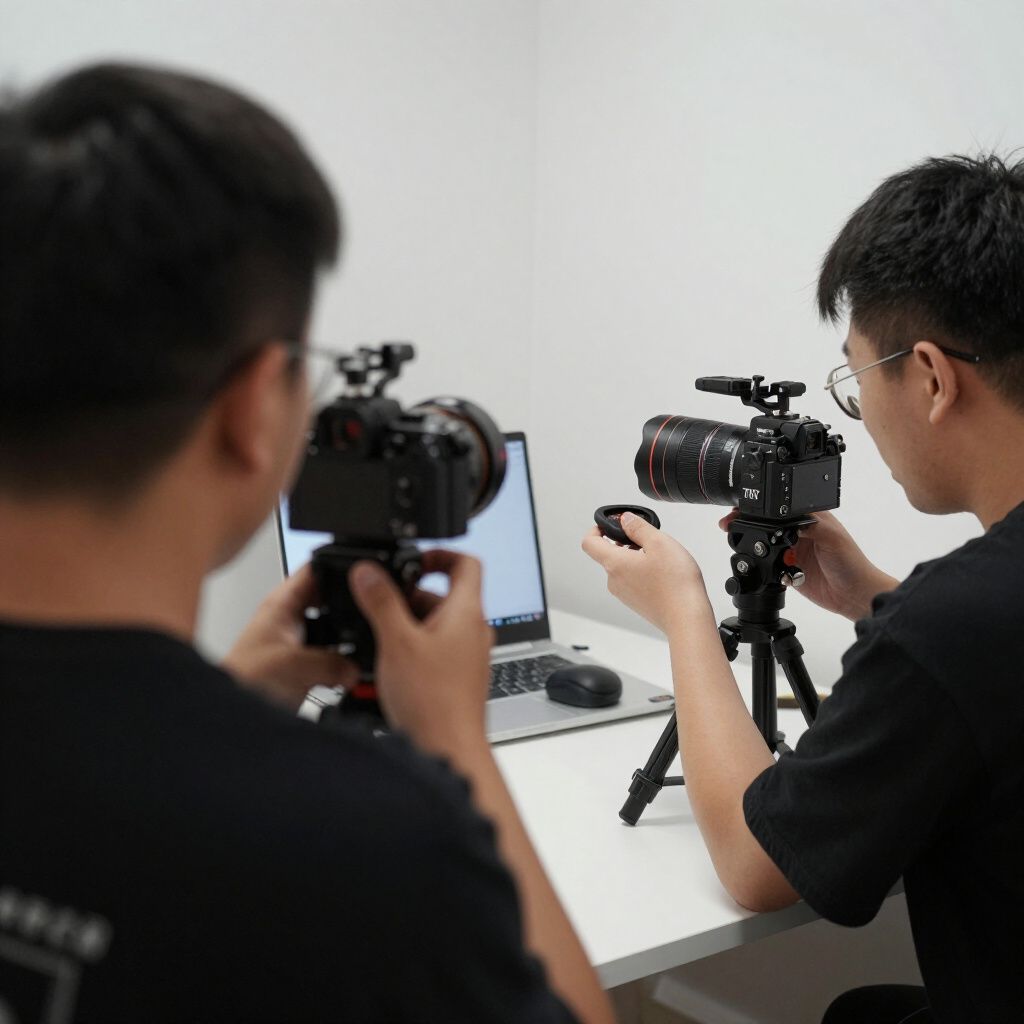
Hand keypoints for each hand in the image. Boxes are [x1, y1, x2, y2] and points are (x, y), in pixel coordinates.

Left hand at [224, 564, 357, 710]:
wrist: (229, 718)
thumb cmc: (241, 682)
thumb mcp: (292, 665)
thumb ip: (330, 662)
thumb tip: (356, 667)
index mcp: (282, 605)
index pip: (315, 570)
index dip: (340, 567)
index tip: (366, 576)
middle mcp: (292, 620)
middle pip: (332, 600)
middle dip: (352, 608)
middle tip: (371, 617)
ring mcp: (299, 643)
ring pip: (336, 632)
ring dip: (349, 642)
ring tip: (364, 648)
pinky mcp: (304, 667)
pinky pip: (334, 659)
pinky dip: (344, 666)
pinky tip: (352, 674)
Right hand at [349, 551, 492, 755]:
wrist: (449, 749)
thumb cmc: (433, 701)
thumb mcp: (396, 642)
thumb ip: (381, 602)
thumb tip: (368, 572)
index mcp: (466, 613)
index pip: (466, 563)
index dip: (439, 554)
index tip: (413, 560)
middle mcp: (473, 632)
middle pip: (444, 596)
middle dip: (410, 597)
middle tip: (381, 606)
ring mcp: (468, 656)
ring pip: (437, 625)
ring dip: (408, 625)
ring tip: (381, 640)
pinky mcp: (459, 678)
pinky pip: (436, 651)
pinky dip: (413, 649)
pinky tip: (389, 667)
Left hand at [582, 511, 710, 633]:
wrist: (687, 619)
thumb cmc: (675, 584)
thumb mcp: (659, 542)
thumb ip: (638, 527)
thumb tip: (625, 520)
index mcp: (614, 564)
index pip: (589, 543)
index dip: (596, 529)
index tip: (611, 525)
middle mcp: (614, 581)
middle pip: (610, 554)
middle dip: (626, 543)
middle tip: (649, 541)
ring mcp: (624, 594)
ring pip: (623, 568)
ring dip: (637, 558)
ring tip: (661, 559)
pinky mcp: (636, 602)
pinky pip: (633, 581)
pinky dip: (644, 572)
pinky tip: (664, 574)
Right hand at [718, 509, 897, 620]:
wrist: (853, 595)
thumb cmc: (851, 563)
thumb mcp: (831, 537)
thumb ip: (809, 525)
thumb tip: (787, 518)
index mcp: (809, 518)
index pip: (780, 508)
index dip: (762, 508)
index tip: (742, 510)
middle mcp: (798, 533)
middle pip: (767, 525)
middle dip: (749, 525)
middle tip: (731, 526)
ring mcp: (792, 552)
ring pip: (764, 545)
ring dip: (756, 548)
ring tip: (747, 547)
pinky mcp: (786, 571)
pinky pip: (767, 567)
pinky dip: (764, 568)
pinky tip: (768, 568)